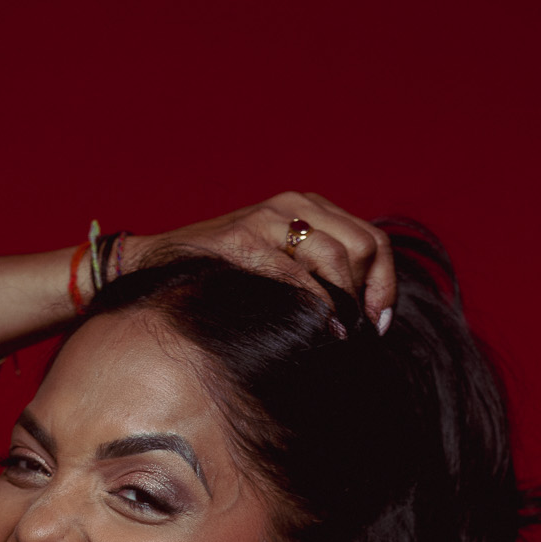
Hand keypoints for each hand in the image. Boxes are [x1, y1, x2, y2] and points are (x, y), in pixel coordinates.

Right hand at [133, 191, 396, 329]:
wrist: (155, 264)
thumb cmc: (220, 275)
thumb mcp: (274, 262)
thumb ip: (314, 273)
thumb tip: (360, 315)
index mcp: (306, 208)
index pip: (371, 240)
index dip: (384, 284)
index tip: (379, 323)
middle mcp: (292, 206)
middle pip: (363, 246)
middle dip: (371, 294)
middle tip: (365, 333)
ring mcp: (267, 220)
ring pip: (336, 257)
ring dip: (347, 303)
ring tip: (344, 336)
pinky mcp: (244, 241)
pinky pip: (297, 275)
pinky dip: (317, 307)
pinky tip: (323, 333)